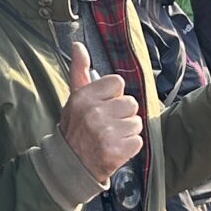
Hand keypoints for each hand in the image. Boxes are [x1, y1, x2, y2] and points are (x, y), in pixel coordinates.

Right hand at [60, 43, 143, 182]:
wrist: (71, 165)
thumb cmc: (76, 128)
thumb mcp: (75, 98)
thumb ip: (80, 71)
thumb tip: (78, 45)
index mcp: (83, 97)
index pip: (118, 83)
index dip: (113, 96)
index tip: (102, 107)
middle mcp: (94, 113)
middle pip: (131, 103)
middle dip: (122, 115)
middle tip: (107, 125)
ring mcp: (105, 133)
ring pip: (136, 122)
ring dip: (127, 131)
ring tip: (111, 137)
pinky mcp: (116, 150)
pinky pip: (138, 140)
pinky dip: (130, 147)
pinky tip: (115, 148)